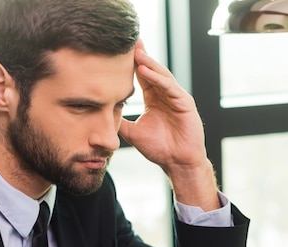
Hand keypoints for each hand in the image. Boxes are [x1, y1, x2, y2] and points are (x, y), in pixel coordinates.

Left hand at [119, 42, 219, 210]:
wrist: (177, 164)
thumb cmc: (160, 150)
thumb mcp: (134, 133)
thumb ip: (121, 123)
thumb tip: (102, 117)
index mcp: (155, 100)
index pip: (142, 77)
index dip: (132, 65)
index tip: (119, 52)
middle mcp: (166, 96)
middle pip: (152, 71)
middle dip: (141, 57)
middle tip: (129, 41)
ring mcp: (176, 98)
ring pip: (161, 76)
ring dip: (148, 63)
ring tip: (136, 53)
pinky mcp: (185, 103)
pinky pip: (170, 87)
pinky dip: (158, 78)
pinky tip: (145, 70)